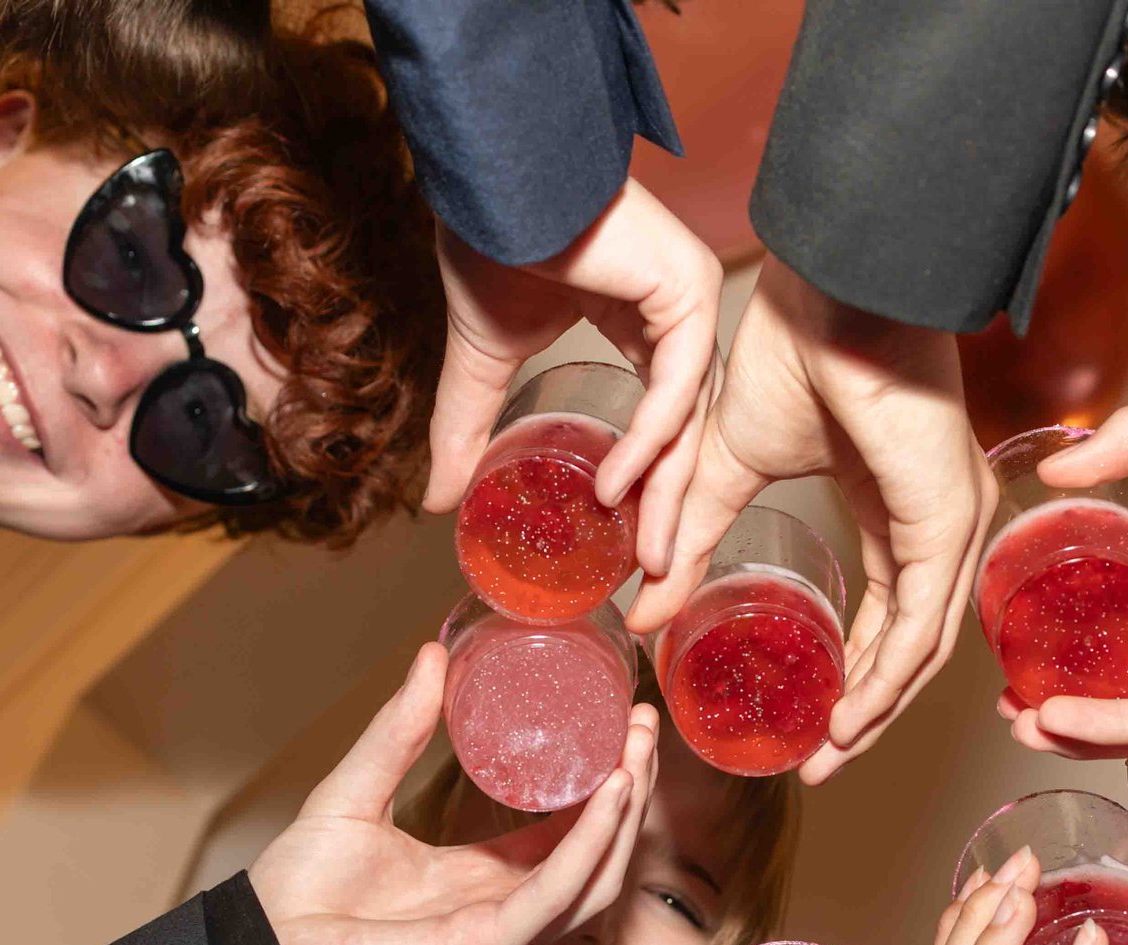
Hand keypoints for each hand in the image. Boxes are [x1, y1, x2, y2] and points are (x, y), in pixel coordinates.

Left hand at [247, 643, 656, 944]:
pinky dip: (589, 845)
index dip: (602, 785)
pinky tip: (610, 794)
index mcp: (477, 880)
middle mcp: (501, 910)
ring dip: (625, 816)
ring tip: (637, 751)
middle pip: (595, 855)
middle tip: (644, 723)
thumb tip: (432, 655)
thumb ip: (399, 729)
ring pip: (594, 879)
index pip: (563, 835)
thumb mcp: (357, 787)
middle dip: (630, 791)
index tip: (624, 723)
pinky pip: (554, 896)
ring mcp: (499, 934)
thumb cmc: (296, 893)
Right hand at [422, 180, 722, 577]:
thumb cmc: (491, 243)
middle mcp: (676, 317)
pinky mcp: (689, 291)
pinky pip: (676, 383)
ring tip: (648, 554)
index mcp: (641, 327)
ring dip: (668, 490)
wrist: (493, 183)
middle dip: (672, 509)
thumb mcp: (482, 359)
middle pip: (685, 431)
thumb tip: (438, 505)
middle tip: (658, 577)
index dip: (647, 489)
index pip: (661, 423)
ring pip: (689, 416)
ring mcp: (689, 302)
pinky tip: (617, 483)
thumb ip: (468, 428)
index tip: (631, 552)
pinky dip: (650, 439)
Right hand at [657, 259, 994, 783]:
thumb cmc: (789, 348)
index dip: (850, 674)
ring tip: (828, 753)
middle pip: (911, 643)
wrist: (823, 286)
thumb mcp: (723, 466)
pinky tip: (851, 714)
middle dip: (864, 711)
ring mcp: (952, 520)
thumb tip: (641, 610)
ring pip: (924, 644)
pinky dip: (888, 675)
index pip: (887, 614)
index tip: (808, 725)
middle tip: (817, 763)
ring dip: (876, 709)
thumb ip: (688, 540)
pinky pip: (924, 620)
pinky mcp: (947, 515)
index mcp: (897, 504)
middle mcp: (938, 520)